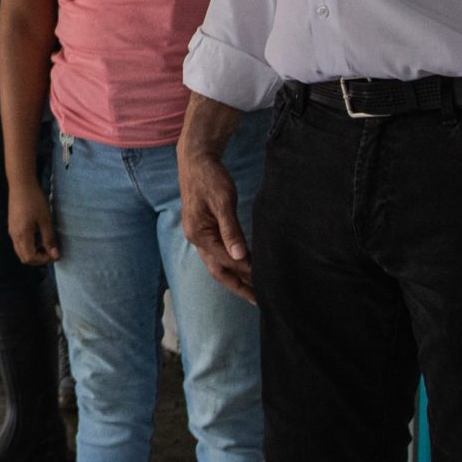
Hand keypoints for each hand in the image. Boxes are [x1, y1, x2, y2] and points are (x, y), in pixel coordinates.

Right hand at [6, 178, 57, 264]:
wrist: (21, 184)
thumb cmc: (35, 200)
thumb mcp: (45, 220)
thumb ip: (49, 239)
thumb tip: (55, 255)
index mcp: (22, 235)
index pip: (30, 258)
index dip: (43, 260)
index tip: (55, 254)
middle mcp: (14, 236)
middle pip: (24, 257)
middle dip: (38, 259)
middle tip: (51, 251)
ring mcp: (11, 231)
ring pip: (20, 250)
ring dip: (33, 252)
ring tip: (45, 244)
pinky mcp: (12, 225)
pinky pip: (18, 242)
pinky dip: (28, 245)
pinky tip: (38, 236)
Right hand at [178, 145, 253, 302]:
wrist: (196, 159)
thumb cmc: (210, 177)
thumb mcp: (223, 201)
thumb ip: (231, 229)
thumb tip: (240, 256)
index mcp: (199, 234)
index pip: (227, 260)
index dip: (246, 272)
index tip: (266, 283)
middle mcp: (196, 239)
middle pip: (219, 271)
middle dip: (239, 287)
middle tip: (260, 301)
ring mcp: (198, 236)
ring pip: (217, 266)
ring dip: (235, 279)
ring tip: (254, 291)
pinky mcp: (204, 231)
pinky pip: (217, 255)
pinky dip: (231, 266)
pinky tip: (244, 269)